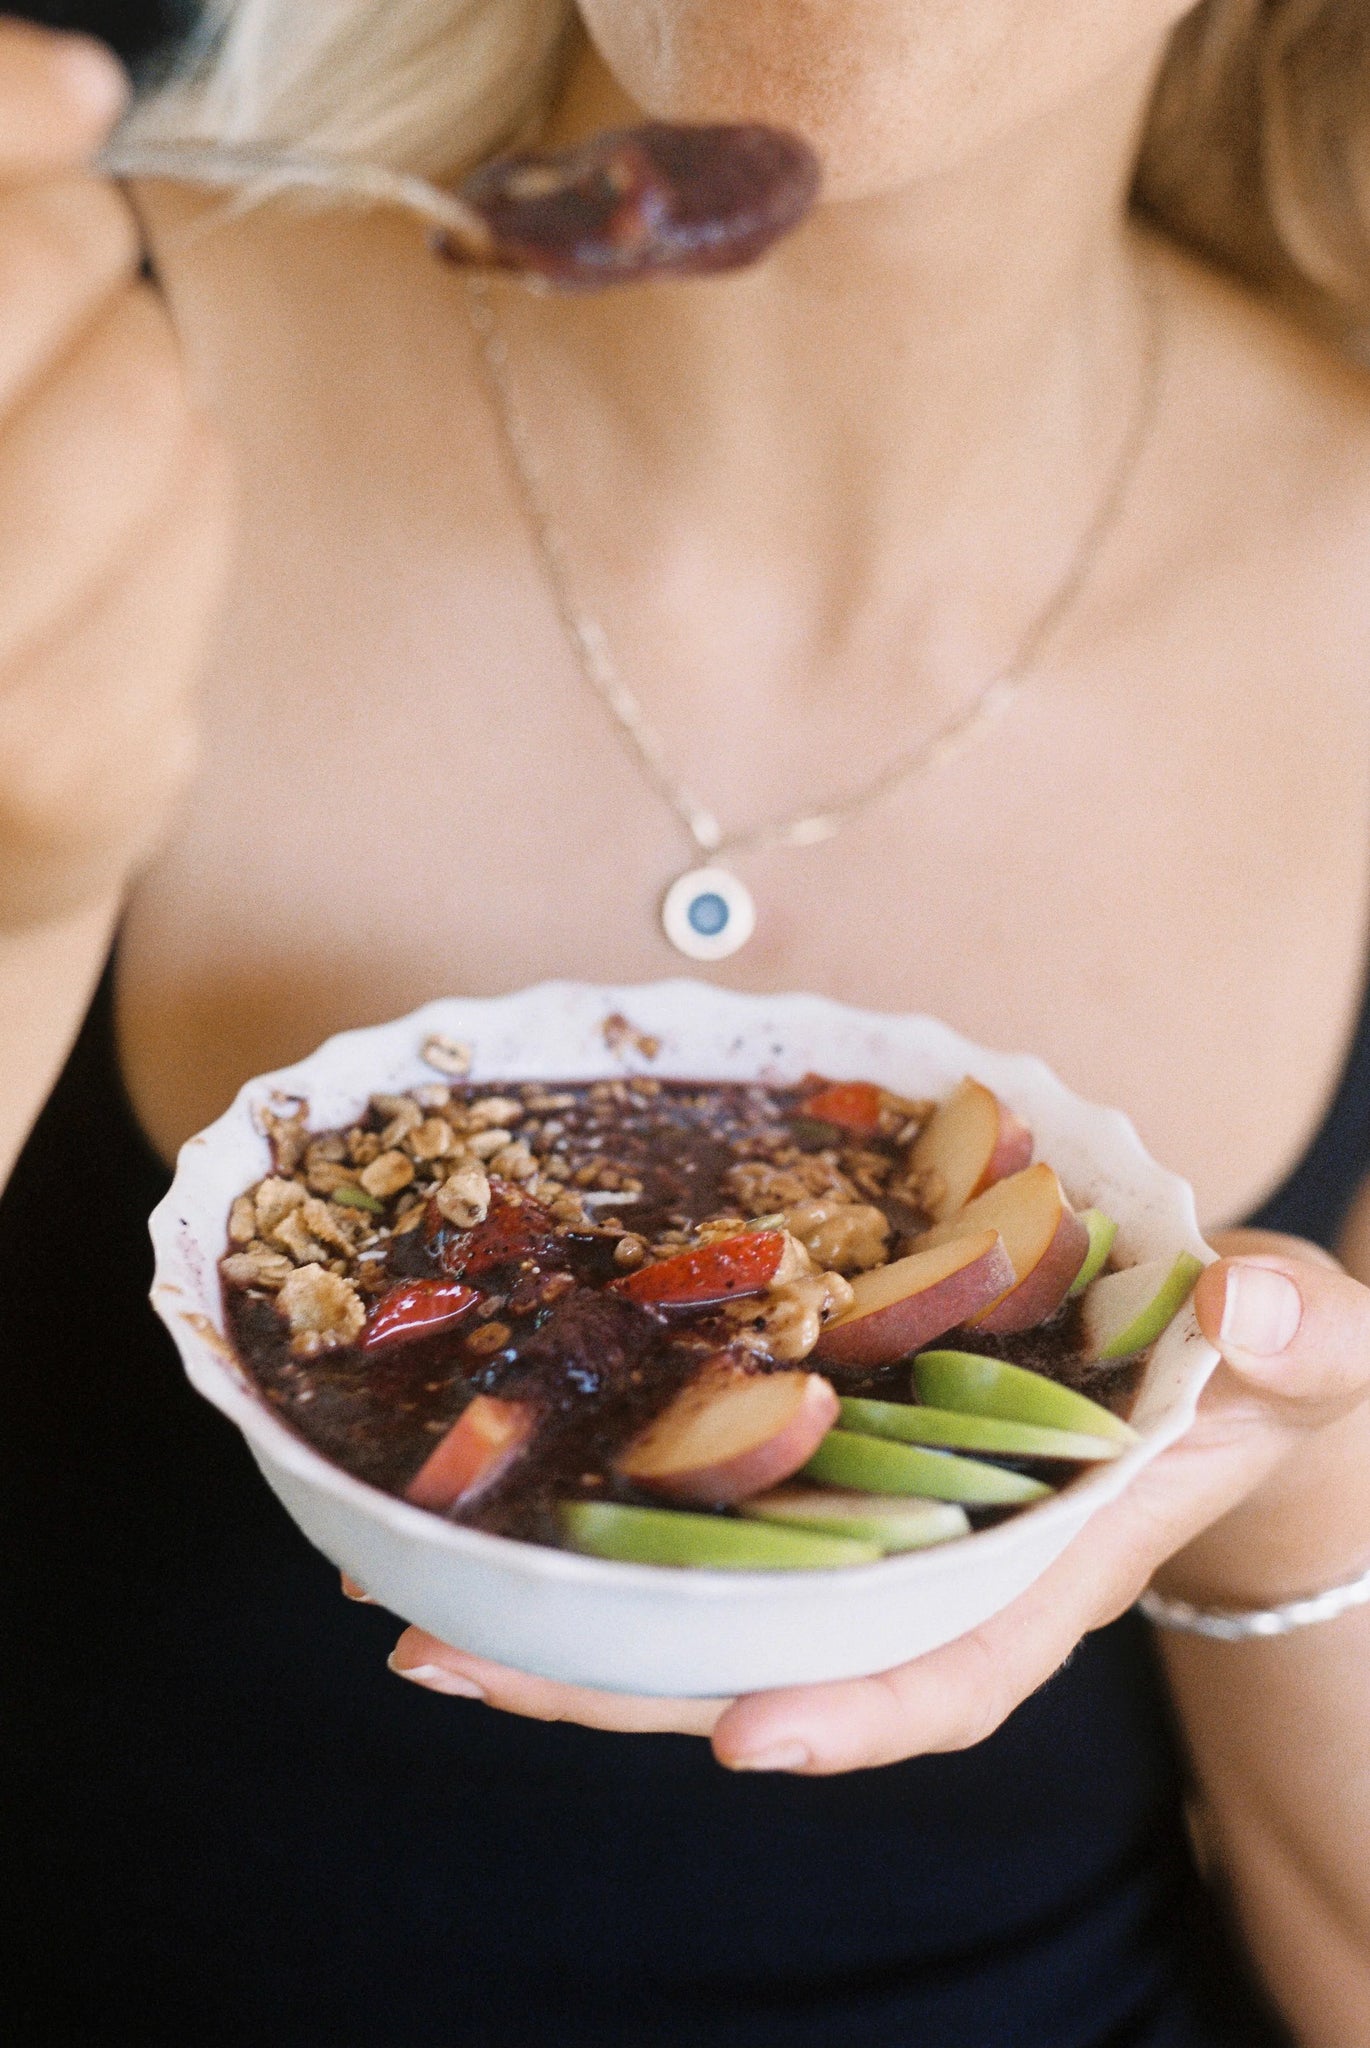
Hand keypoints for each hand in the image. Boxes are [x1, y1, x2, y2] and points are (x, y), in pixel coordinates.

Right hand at [0, 21, 232, 930]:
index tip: (65, 133)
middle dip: (87, 259)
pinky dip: (191, 505)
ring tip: (95, 425)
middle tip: (80, 272)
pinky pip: (203, 541)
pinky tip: (130, 536)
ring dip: (150, 388)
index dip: (11, 141)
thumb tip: (79, 85)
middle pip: (46, 309)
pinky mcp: (68, 771)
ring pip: (150, 422)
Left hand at [379, 1231, 1369, 1769]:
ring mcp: (872, 1519)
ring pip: (710, 1600)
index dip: (857, 1709)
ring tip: (406, 1604)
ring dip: (563, 1618)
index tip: (745, 1735)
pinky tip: (487, 1506)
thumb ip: (1295, 1333)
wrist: (1222, 1350)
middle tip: (442, 1660)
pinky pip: (708, 1513)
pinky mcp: (832, 1458)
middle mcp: (936, 1563)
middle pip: (772, 1655)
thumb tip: (1253, 1310)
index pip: (957, 1662)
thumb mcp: (1306, 1340)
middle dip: (617, 1681)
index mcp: (1051, 1560)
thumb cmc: (1268, 1356)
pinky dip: (601, 1524)